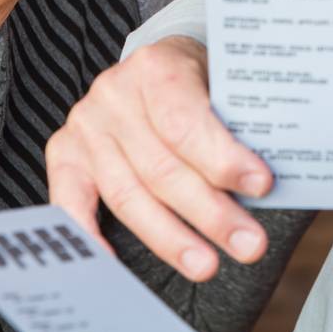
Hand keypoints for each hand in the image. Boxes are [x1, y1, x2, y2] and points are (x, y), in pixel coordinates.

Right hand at [46, 37, 273, 281]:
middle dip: (210, 212)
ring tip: (206, 265)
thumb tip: (267, 182)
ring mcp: (86, 125)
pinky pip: (71, 202)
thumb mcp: (221, 83)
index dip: (222, 158)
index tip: (260, 186)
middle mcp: (114, 94)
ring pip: (127, 195)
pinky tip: (116, 264)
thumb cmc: (198, 82)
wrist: (157, 66)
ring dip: (170, 237)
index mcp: (155, 66)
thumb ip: (237, 123)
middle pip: (161, 167)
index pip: (185, 122)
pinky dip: (91, 237)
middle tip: (248, 244)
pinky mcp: (65, 153)